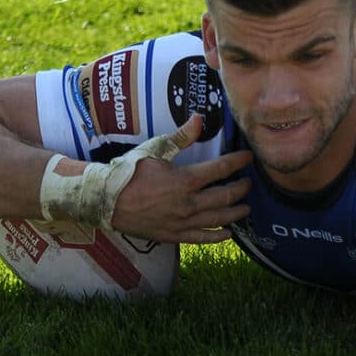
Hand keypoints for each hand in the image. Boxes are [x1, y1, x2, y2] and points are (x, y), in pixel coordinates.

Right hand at [109, 114, 252, 243]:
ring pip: (218, 218)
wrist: (106, 200)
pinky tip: (228, 233)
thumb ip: (181, 137)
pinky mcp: (174, 235)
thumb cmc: (129, 172)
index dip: (238, 162)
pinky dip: (217, 236)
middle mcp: (188, 203)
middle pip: (225, 196)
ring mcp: (183, 222)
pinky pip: (202, 237)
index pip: (221, 169)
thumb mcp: (155, 150)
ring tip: (246, 208)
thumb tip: (198, 118)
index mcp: (185, 180)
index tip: (249, 158)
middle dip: (241, 189)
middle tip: (249, 183)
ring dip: (235, 213)